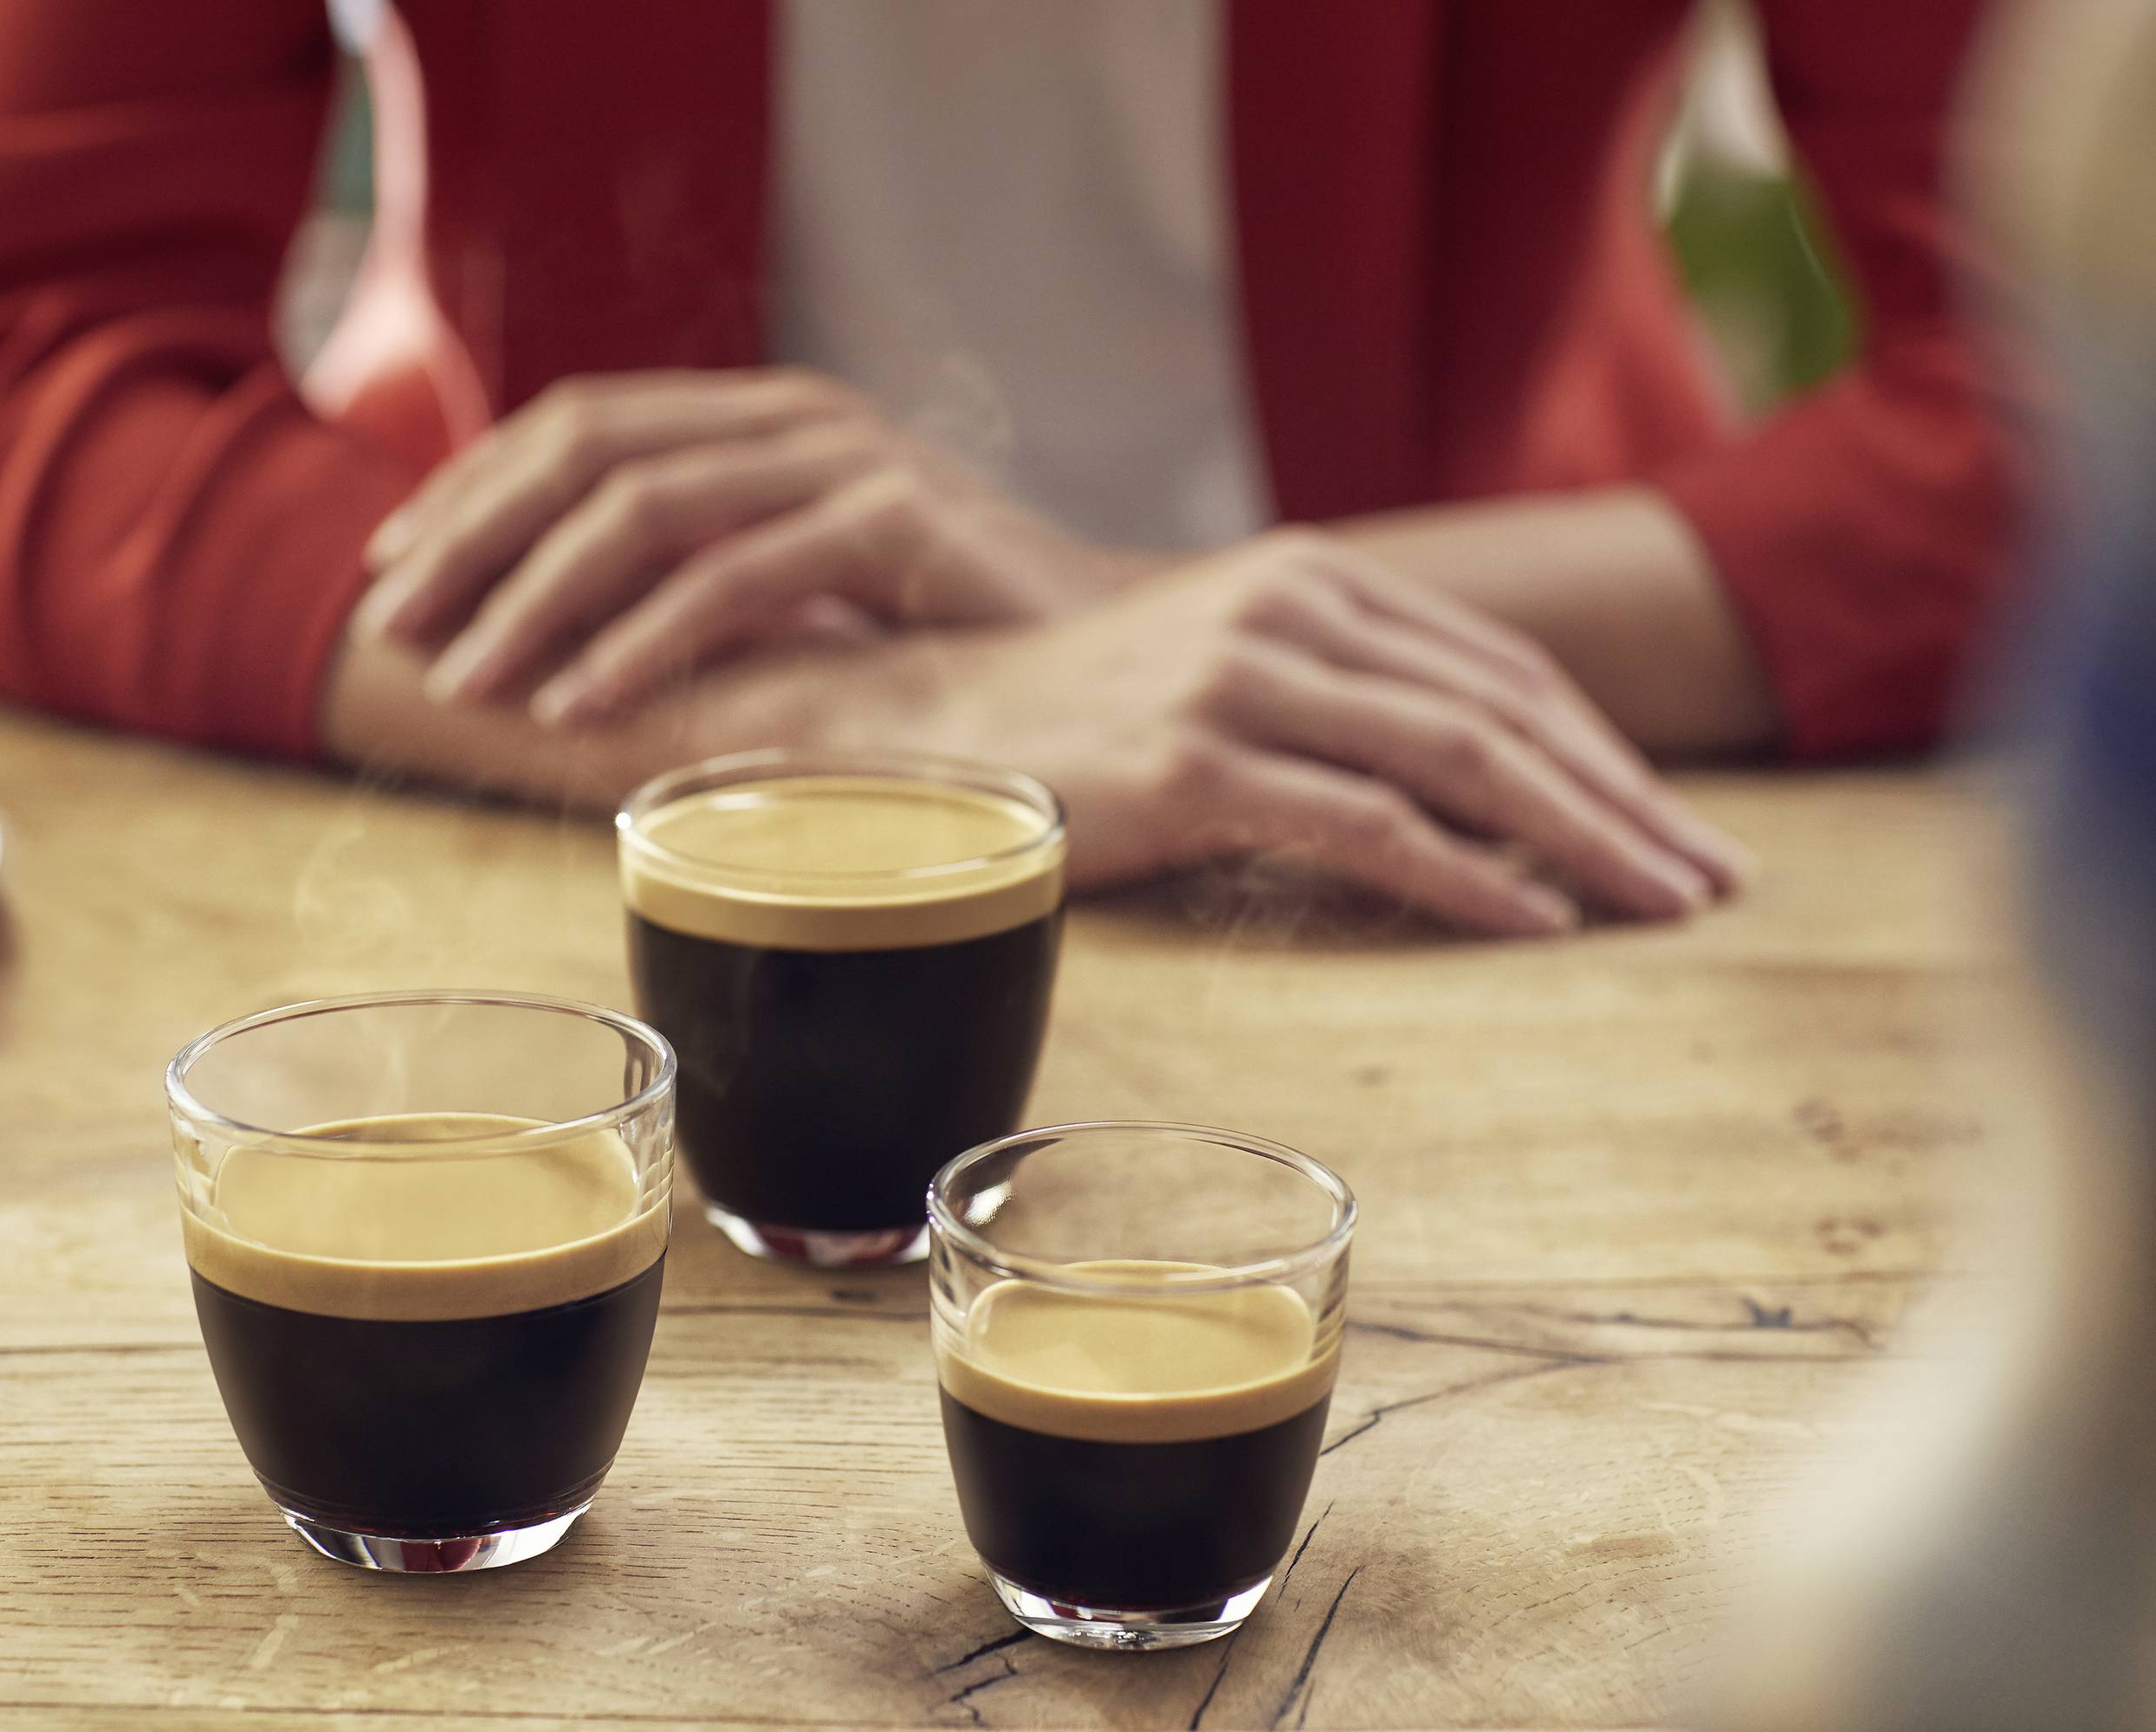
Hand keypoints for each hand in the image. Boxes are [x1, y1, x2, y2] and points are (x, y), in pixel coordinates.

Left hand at [359, 368, 1149, 724]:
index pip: (579, 423)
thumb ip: (699, 576)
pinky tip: (578, 706)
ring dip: (535, 600)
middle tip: (397, 631)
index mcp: (759, 414)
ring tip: (468, 682)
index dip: (470, 490)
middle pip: (586, 451)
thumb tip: (548, 626)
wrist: (1109, 653)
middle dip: (473, 541)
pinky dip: (640, 644)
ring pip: (641, 510)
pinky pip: (733, 577)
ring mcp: (845, 459)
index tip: (392, 571)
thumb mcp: (802, 588)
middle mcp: (792, 415)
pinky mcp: (894, 523)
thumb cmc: (944, 637)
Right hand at [834, 534, 1750, 931]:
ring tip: (1660, 909)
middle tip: (1713, 881)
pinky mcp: (1196, 765)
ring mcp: (1241, 682)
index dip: (1604, 745)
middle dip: (1628, 800)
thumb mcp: (1224, 666)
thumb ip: (1338, 685)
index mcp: (1310, 573)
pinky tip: (1535, 923)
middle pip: (1502, 710)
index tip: (1677, 822)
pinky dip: (1467, 877)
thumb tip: (1466, 770)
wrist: (928, 727)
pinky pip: (1367, 826)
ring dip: (1582, 842)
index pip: (1497, 664)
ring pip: (1458, 761)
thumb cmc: (1082, 717)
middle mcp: (1288, 608)